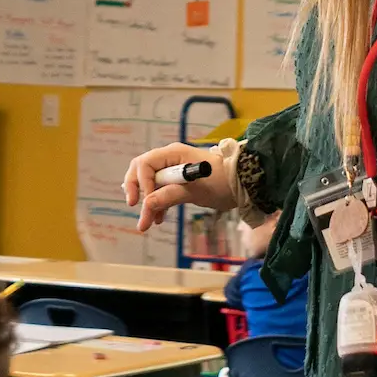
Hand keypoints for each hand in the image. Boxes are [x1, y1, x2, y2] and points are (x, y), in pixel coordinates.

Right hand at [121, 142, 237, 232]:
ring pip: (151, 184)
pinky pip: (162, 192)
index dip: (140, 183)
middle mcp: (170, 159)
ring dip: (147, 202)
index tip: (143, 202)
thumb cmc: (221, 182)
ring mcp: (174, 170)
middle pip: (142, 171)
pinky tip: (159, 219)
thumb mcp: (194, 190)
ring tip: (147, 223)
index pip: (145, 164)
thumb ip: (169, 196)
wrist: (243, 185)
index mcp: (173, 154)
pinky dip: (158, 204)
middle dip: (136, 189)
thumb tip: (147, 205)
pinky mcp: (180, 183)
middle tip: (133, 205)